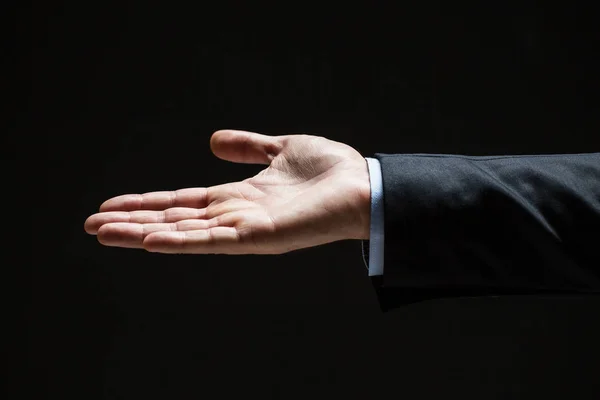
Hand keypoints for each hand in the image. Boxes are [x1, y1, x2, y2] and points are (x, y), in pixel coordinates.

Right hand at [84, 130, 370, 253]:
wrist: (362, 185)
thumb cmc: (330, 170)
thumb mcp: (281, 148)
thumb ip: (249, 147)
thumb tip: (213, 140)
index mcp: (238, 197)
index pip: (183, 201)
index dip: (147, 202)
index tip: (112, 205)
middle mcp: (235, 216)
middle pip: (174, 218)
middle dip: (133, 222)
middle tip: (92, 225)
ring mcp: (244, 230)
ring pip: (184, 232)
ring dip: (142, 233)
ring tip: (104, 233)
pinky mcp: (259, 238)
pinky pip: (211, 241)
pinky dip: (179, 241)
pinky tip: (148, 240)